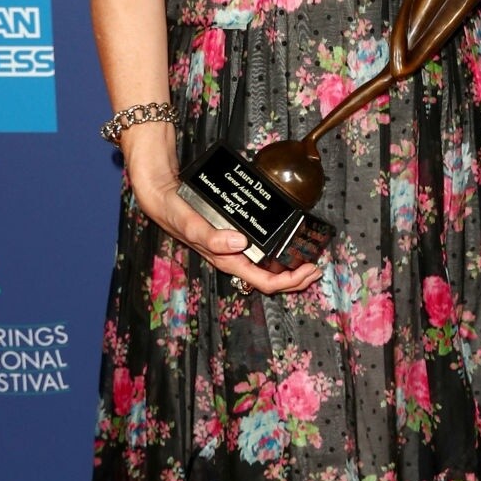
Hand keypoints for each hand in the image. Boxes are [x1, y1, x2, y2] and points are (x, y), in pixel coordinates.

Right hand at [129, 166, 320, 295]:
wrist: (164, 198)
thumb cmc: (176, 213)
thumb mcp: (191, 224)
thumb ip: (211, 237)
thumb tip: (240, 243)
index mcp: (227, 260)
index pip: (264, 281)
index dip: (289, 281)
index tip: (308, 269)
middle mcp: (234, 258)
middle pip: (270, 279)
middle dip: (296, 278)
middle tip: (317, 266)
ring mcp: (235, 249)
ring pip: (268, 268)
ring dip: (290, 267)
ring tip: (309, 258)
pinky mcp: (235, 237)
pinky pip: (262, 251)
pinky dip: (278, 251)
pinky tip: (288, 243)